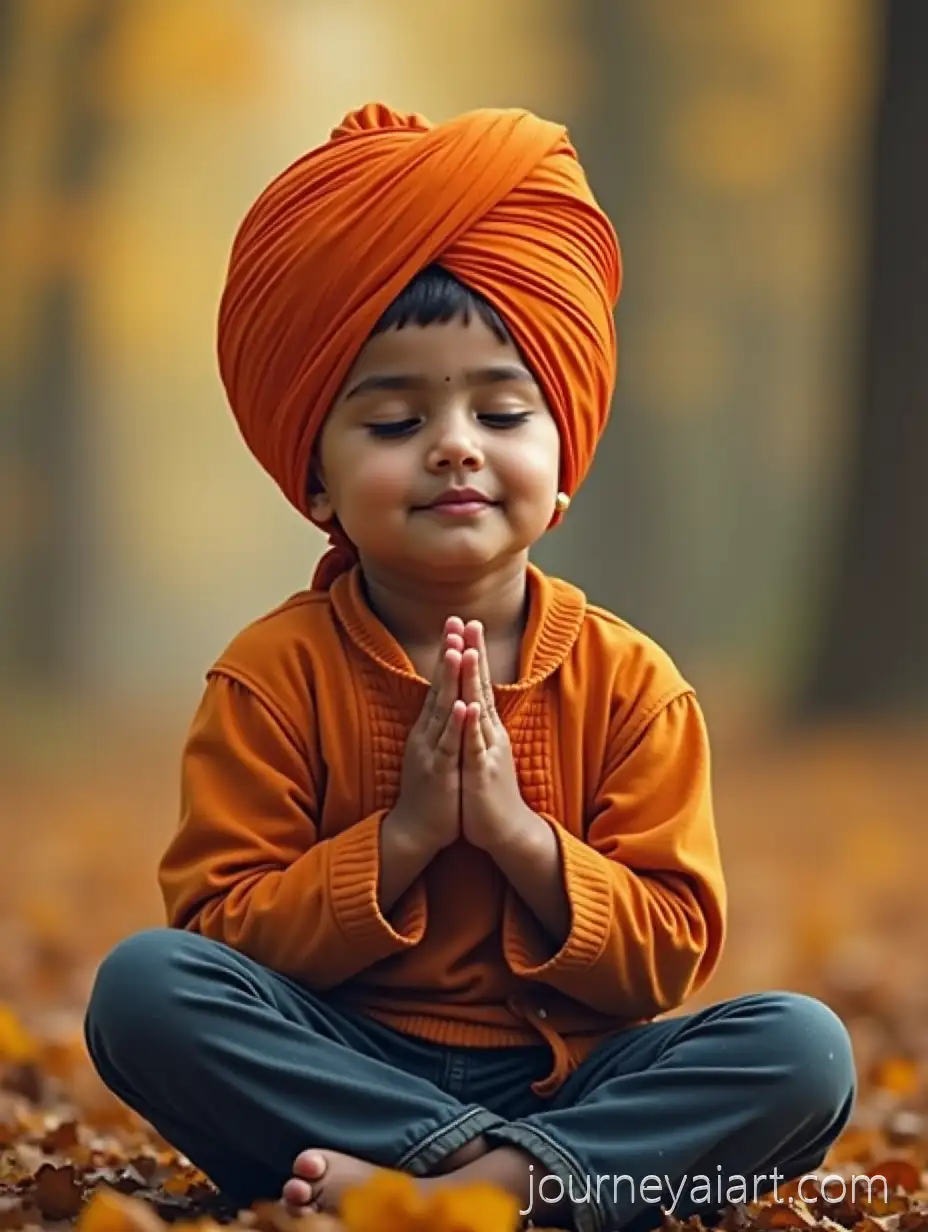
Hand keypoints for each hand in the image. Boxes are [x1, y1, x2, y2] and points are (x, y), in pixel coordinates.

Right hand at [384, 617, 465, 858]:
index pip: (440, 683)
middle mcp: (427, 733)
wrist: (415, 830)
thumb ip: (441, 725)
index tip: (456, 624)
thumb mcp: (435, 750)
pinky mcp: (439, 772)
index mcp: (429, 728)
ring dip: (450, 681)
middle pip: (439, 687)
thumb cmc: (431, 790)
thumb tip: (449, 700)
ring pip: (442, 710)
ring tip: (457, 651)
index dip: (448, 654)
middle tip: (453, 622)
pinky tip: (464, 706)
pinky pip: (449, 745)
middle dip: (447, 654)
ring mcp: (431, 751)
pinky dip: (456, 725)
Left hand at [459, 621, 532, 852]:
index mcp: (486, 728)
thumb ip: (478, 727)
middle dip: (474, 653)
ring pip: (479, 709)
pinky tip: (469, 705)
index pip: (478, 683)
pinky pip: (476, 745)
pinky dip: (472, 724)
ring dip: (473, 680)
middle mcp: (490, 732)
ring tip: (469, 650)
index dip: (472, 654)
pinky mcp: (482, 771)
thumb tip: (473, 703)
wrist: (505, 831)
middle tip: (470, 621)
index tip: (466, 624)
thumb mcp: (481, 752)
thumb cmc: (488, 792)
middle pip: (481, 685)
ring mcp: (488, 750)